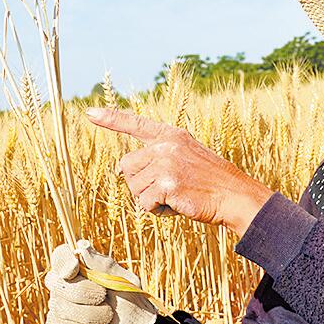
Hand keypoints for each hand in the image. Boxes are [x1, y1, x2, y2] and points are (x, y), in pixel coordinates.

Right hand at [44, 239, 156, 323]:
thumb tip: (82, 246)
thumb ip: (104, 265)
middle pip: (59, 283)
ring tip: (107, 318)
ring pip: (61, 308)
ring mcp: (58, 306)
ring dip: (90, 316)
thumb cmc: (130, 302)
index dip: (63, 261)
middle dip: (85, 293)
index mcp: (80, 266)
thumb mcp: (125, 282)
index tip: (75, 269)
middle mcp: (64, 284)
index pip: (60, 255)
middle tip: (105, 299)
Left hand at [84, 107, 272, 235]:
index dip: (111, 119)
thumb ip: (157, 156)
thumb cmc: (209, 181)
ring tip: (176, 196)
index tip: (89, 113)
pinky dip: (157, 211)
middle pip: (126, 166)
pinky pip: (144, 204)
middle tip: (165, 188)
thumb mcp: (185, 156)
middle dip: (138, 183)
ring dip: (150, 199)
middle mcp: (166, 145)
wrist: (234, 196)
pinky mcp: (166, 184)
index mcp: (171, 135)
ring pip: (133, 188)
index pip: (135, 124)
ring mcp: (166, 164)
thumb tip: (120, 168)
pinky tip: (177, 205)